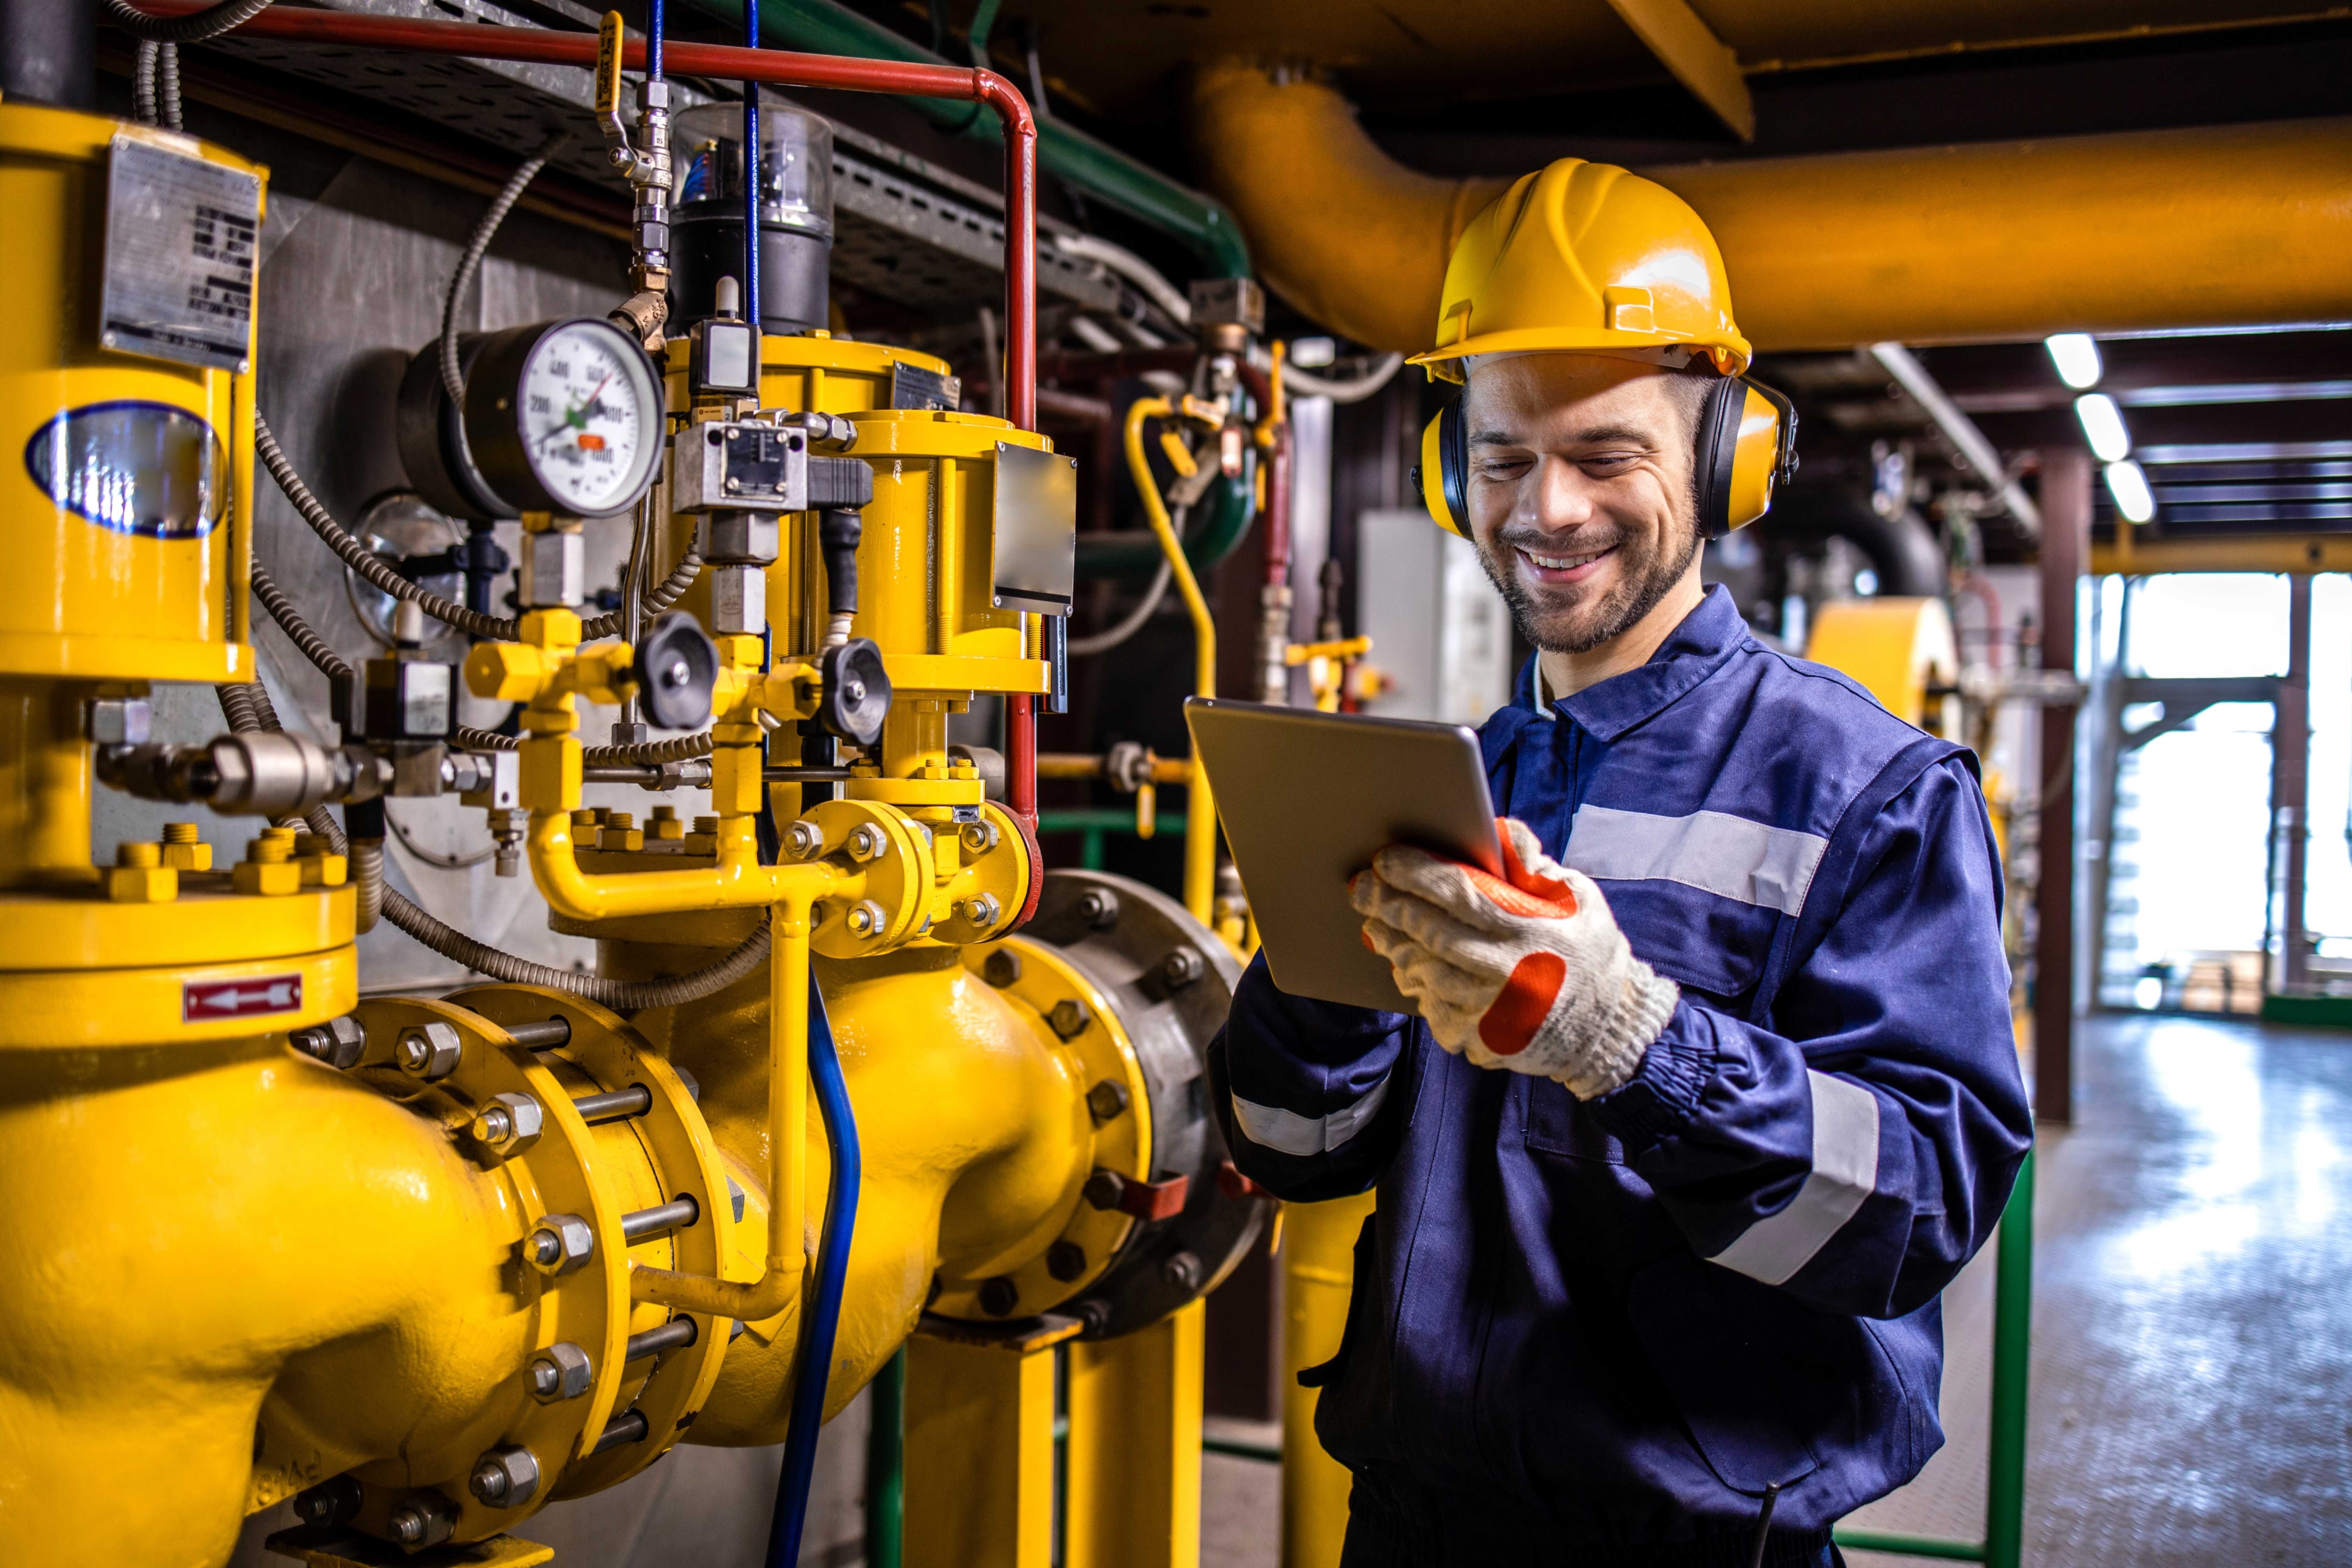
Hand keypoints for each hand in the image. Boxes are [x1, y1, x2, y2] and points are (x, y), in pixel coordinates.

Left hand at [1349, 817, 1676, 1097]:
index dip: (1416, 873)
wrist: (1609, 1028)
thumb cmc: (1590, 951)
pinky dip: (1415, 984)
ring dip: (1393, 944)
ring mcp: (1490, 1011)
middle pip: (1431, 931)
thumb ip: (1534, 865)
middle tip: (1360, 887)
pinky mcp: (1480, 1039)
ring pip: (1425, 971)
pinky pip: (1433, 1008)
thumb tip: (1498, 832)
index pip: (1459, 893)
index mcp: (1528, 930)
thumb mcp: (1577, 897)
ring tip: (1372, 924)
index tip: (1384, 858)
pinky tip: (1405, 965)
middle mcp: (1506, 972)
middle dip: (1389, 905)